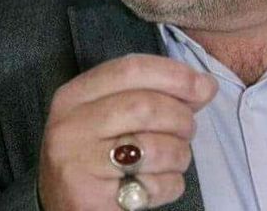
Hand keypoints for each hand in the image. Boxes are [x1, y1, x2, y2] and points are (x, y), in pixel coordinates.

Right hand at [38, 54, 217, 209]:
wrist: (60, 201)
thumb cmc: (96, 148)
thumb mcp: (113, 110)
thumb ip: (156, 91)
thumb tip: (206, 85)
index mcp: (76, 94)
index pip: (131, 69)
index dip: (174, 74)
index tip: (204, 85)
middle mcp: (71, 125)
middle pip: (145, 107)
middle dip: (181, 117)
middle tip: (189, 128)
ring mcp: (77, 164)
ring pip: (153, 148)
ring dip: (180, 152)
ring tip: (176, 155)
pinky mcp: (90, 200)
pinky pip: (153, 186)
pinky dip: (171, 183)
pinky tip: (160, 181)